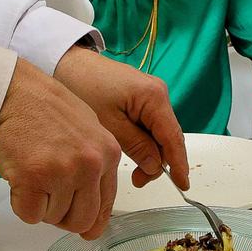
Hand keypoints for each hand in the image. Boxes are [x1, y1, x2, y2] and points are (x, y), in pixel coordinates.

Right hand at [0, 58, 121, 238]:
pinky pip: (30, 214)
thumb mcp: (85, 129)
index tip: (85, 228)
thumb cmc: (41, 106)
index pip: (107, 204)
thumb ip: (95, 165)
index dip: (91, 219)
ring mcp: (63, 171)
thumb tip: (97, 209)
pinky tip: (19, 178)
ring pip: (54, 218)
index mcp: (108, 152)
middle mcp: (91, 164)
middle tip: (47, 198)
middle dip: (63, 218)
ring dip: (40, 205)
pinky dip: (21, 204)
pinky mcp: (34, 178)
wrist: (10, 91)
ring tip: (31, 173)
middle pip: (83, 221)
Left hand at [53, 45, 190, 190]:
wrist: (68, 64)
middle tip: (137, 180)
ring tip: (131, 170)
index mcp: (154, 97)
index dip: (179, 164)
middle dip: (158, 161)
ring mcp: (151, 95)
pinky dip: (143, 142)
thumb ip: (136, 146)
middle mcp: (158, 93)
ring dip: (149, 153)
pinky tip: (129, 151)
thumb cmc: (84, 87)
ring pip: (159, 133)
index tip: (182, 185)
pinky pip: (149, 125)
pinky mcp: (141, 97)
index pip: (173, 138)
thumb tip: (155, 166)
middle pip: (168, 137)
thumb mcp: (109, 125)